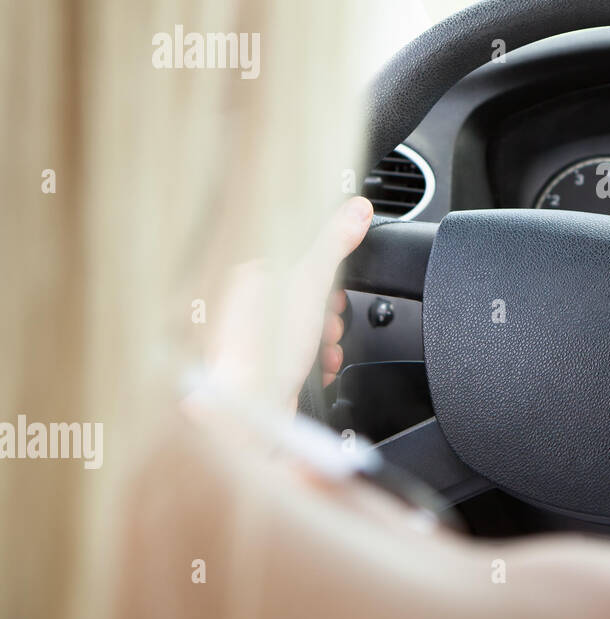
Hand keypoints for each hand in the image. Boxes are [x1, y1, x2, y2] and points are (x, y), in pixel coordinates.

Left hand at [204, 196, 373, 410]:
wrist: (249, 409)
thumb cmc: (264, 349)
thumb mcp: (310, 281)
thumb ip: (335, 242)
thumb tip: (357, 208)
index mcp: (248, 275)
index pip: (298, 261)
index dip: (325, 277)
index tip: (336, 290)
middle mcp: (243, 306)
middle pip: (304, 296)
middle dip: (328, 313)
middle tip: (330, 323)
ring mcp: (250, 340)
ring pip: (303, 328)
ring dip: (324, 340)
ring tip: (323, 350)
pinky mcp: (262, 368)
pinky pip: (296, 355)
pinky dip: (313, 361)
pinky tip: (316, 369)